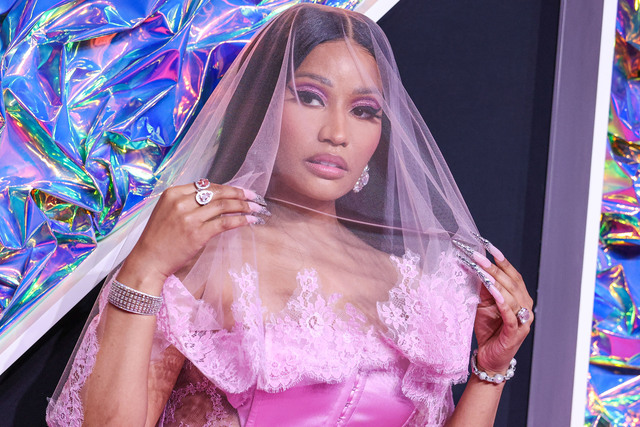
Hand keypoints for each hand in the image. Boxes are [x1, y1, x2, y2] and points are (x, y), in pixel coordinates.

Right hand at [117, 182, 267, 293]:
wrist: (148, 261)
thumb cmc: (158, 239)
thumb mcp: (167, 212)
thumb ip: (187, 202)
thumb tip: (214, 199)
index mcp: (173, 193)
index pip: (206, 185)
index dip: (226, 187)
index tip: (240, 191)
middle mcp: (181, 202)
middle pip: (217, 192)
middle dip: (239, 193)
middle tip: (254, 196)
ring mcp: (189, 217)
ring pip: (223, 206)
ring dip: (244, 206)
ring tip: (257, 208)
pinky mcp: (197, 233)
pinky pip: (224, 223)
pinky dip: (240, 220)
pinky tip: (250, 221)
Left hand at [469, 245, 533, 374]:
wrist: (489, 358)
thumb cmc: (488, 330)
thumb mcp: (483, 304)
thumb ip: (483, 288)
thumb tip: (475, 266)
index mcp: (520, 297)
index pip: (512, 274)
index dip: (501, 260)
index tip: (488, 245)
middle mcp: (525, 306)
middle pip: (511, 283)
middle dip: (493, 267)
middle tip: (477, 256)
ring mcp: (523, 321)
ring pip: (512, 296)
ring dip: (496, 281)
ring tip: (482, 270)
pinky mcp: (515, 333)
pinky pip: (510, 314)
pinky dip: (502, 302)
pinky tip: (493, 292)